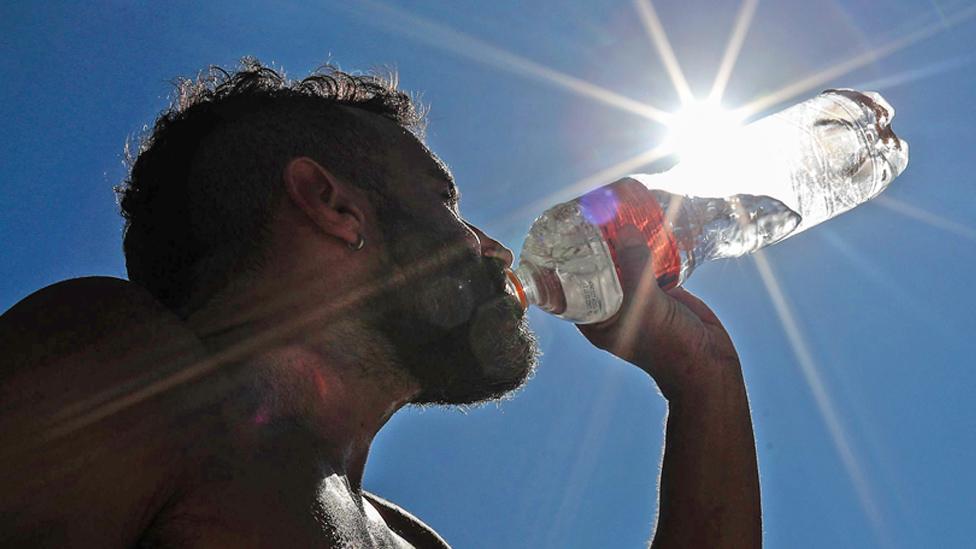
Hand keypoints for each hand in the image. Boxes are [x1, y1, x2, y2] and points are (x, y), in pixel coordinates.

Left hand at [578, 225, 740, 400]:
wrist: (709, 366)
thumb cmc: (669, 348)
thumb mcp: (646, 308)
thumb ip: (634, 270)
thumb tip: (623, 231)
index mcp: (597, 319)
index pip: (570, 283)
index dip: (565, 258)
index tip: (563, 228)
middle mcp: (613, 306)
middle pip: (598, 267)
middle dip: (595, 241)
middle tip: (592, 208)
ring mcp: (637, 298)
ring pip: (625, 263)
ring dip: (623, 239)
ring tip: (618, 207)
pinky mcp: (661, 292)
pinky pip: (649, 264)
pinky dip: (648, 245)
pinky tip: (649, 222)